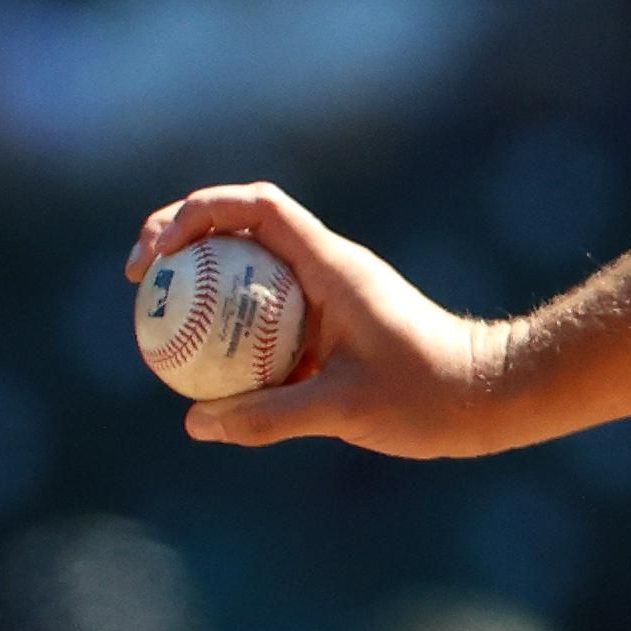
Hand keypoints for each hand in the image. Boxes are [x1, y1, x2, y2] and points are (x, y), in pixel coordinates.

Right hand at [125, 184, 512, 455]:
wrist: (493, 396)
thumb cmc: (431, 396)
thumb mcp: (345, 409)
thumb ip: (270, 416)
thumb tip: (197, 423)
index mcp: (332, 266)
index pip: (255, 207)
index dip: (196, 213)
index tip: (156, 253)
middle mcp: (329, 268)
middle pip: (242, 228)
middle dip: (183, 238)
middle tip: (138, 279)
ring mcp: (332, 294)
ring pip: (252, 271)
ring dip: (203, 284)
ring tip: (155, 322)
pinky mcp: (335, 323)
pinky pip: (269, 313)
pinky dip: (232, 327)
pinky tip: (205, 369)